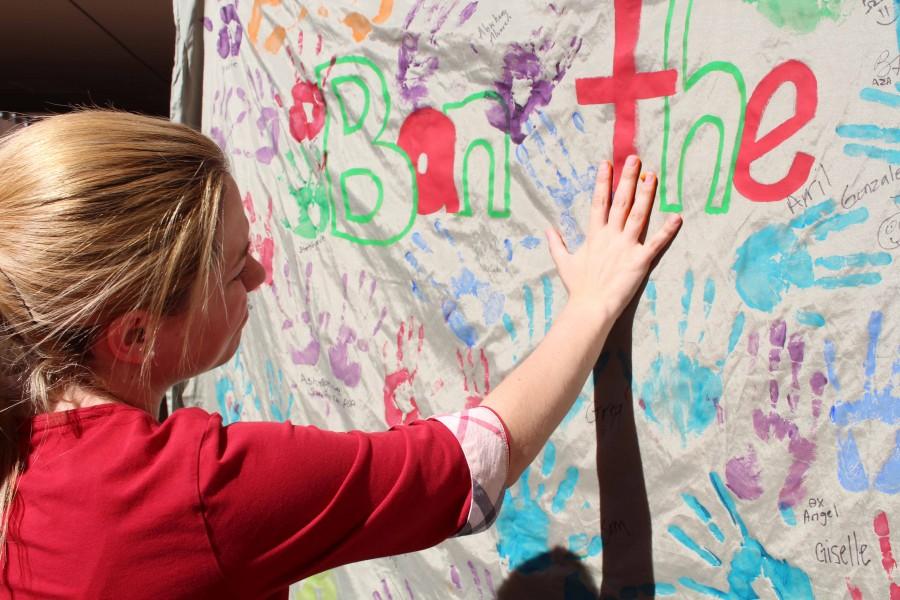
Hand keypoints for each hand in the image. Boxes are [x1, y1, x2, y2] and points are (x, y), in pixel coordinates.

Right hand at [546, 155, 681, 323]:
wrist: (590, 308)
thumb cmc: (578, 288)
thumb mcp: (564, 264)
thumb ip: (556, 245)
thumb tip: (547, 230)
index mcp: (594, 236)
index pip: (599, 202)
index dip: (603, 181)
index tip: (607, 163)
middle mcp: (610, 237)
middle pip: (620, 202)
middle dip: (627, 179)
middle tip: (635, 158)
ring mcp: (626, 248)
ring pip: (638, 215)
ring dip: (646, 195)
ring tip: (652, 175)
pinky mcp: (640, 261)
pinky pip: (656, 243)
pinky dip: (667, 231)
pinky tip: (677, 216)